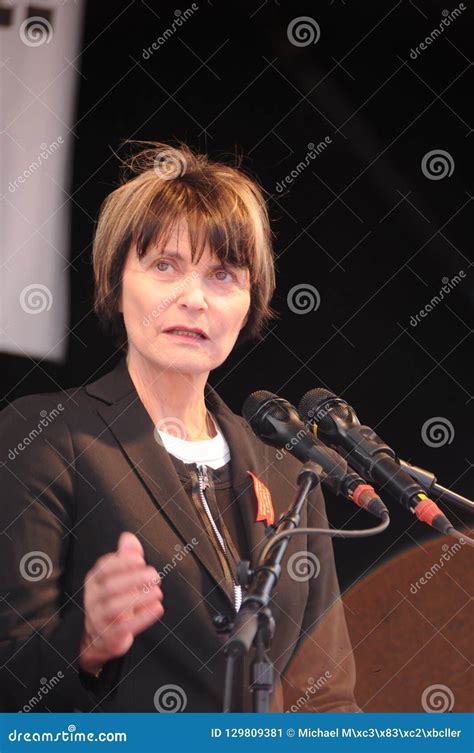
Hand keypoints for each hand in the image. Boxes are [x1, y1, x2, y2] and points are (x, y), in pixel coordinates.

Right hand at [79, 532, 163, 674]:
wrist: (101, 636)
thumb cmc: (114, 600)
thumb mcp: (119, 577)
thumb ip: (126, 557)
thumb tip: (128, 537)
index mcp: (94, 580)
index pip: (104, 568)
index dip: (122, 562)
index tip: (140, 559)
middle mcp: (92, 598)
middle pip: (110, 586)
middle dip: (134, 579)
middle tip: (155, 575)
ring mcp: (98, 618)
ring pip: (115, 607)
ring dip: (140, 598)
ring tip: (158, 591)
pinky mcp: (108, 636)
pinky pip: (124, 628)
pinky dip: (142, 618)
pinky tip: (157, 608)